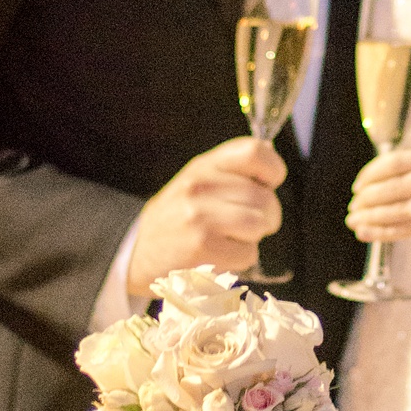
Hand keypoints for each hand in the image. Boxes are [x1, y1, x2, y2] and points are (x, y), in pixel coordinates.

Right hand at [126, 139, 285, 293]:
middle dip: (267, 217)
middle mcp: (200, 186)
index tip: (268, 185)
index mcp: (204, 166)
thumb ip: (232, 170)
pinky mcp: (202, 248)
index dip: (272, 170)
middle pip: (265, 198)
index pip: (255, 152)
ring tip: (232, 239)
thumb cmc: (178, 216)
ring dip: (253, 238)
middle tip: (249, 225)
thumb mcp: (197, 180)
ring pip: (259, 225)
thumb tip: (272, 163)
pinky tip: (221, 254)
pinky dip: (241, 259)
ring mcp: (200, 217)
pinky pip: (248, 253)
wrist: (138, 251)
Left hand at [347, 140, 410, 254]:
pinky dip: (384, 230)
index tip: (358, 185)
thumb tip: (392, 181)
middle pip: (394, 179)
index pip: (399, 158)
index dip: (373, 172)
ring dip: (371, 214)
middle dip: (367, 195)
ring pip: (399, 204)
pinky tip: (367, 233)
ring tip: (353, 221)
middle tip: (352, 206)